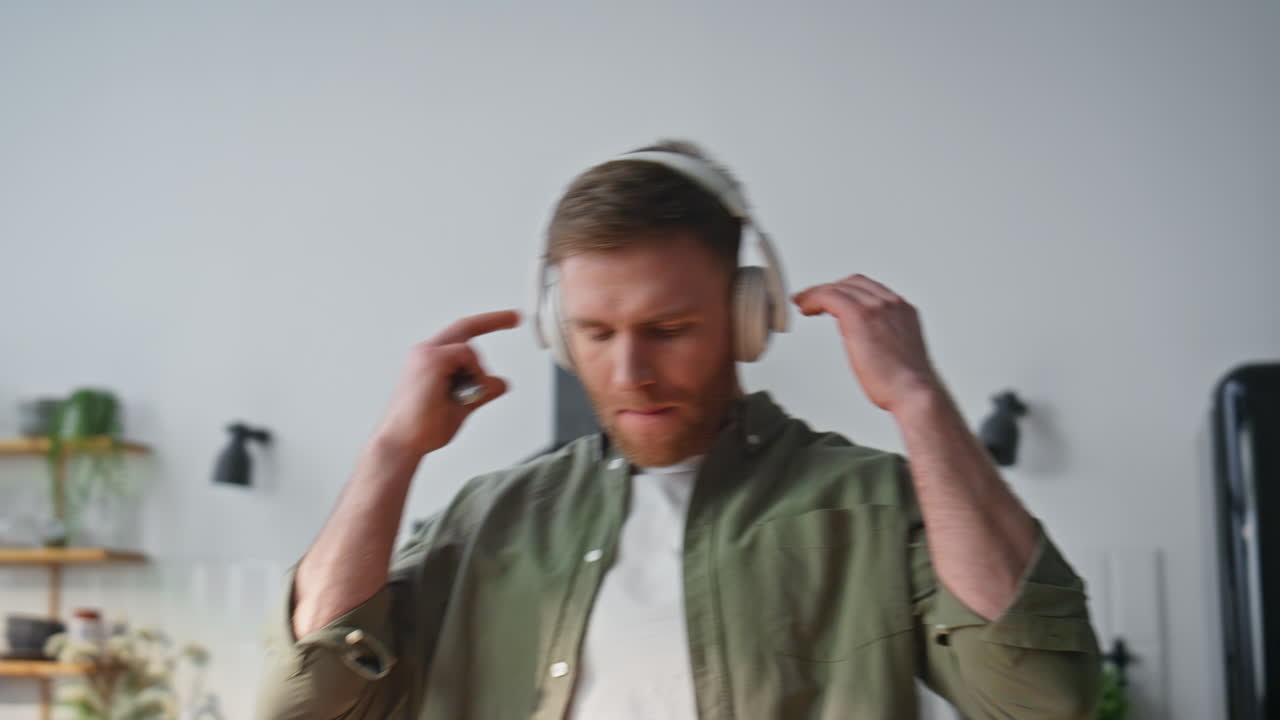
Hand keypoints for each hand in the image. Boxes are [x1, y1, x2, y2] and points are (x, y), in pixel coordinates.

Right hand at [373, 309, 519, 458]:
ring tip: (466, 398)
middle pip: (464, 327)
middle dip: (493, 320)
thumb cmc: (423, 429)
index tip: (509, 319)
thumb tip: (501, 383)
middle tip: (517, 317)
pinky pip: (466, 355)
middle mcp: (425, 352)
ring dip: (477, 374)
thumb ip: (480, 392)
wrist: (402, 443)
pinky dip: (474, 374)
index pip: (460, 336)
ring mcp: (426, 354)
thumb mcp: (461, 407)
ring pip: (469, 348)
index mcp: (429, 361)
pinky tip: (466, 391)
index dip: (485, 324)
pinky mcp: (431, 360)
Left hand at [792, 275, 941, 412]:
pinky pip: (829, 296)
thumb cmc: (906, 384)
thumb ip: (882, 339)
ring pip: (840, 287)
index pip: (869, 289)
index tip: (830, 302)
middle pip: (854, 283)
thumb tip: (865, 342)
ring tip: (803, 304)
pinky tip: (805, 308)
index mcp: (902, 311)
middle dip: (831, 290)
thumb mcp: (896, 352)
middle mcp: (891, 303)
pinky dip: (813, 298)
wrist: (914, 392)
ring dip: (818, 293)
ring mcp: (877, 306)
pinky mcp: (859, 315)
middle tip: (811, 301)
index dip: (845, 292)